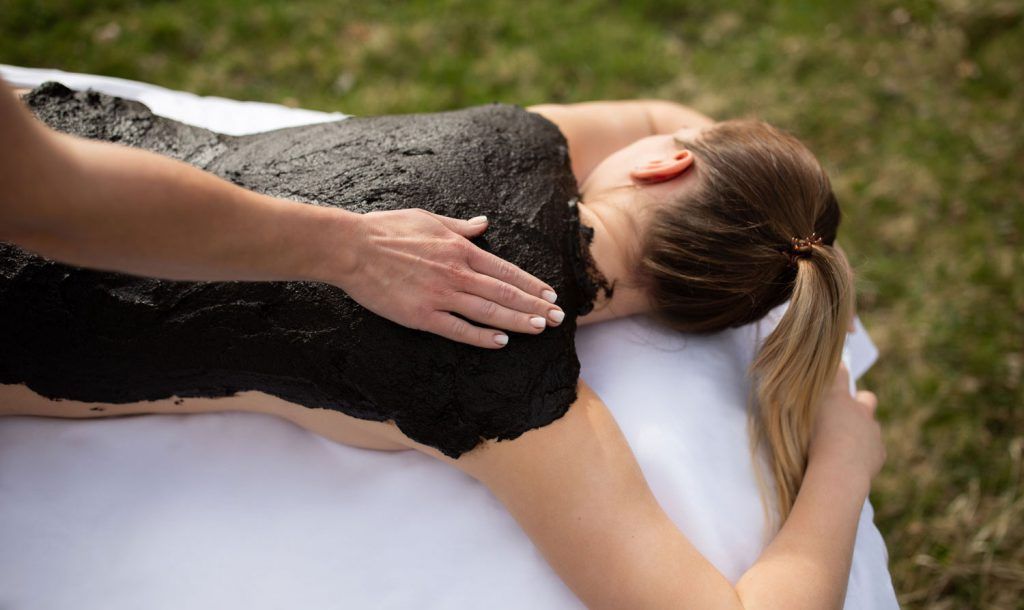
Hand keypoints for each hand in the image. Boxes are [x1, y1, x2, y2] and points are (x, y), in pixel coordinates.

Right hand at [333, 208, 563, 347]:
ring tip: (541, 328)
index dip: (531, 284)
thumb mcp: (429, 219)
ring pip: (489, 312)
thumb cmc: (387, 229)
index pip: (506, 270)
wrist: (351, 247)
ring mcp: (440, 295)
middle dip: (535, 306)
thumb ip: (459, 226)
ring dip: (518, 321)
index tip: (550, 294)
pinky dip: (482, 336)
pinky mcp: (422, 315)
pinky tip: (501, 341)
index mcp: (459, 249)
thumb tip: (483, 224)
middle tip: (558, 318)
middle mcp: (456, 272)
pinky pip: (459, 329)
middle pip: (505, 293)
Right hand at [808, 364, 885, 481]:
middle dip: (860, 403)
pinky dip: (864, 453)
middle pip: (867, 398)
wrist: (838, 473)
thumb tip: (793, 395)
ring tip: (841, 448)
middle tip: (845, 415)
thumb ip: (800, 406)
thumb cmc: (811, 445)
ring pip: (870, 426)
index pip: (840, 374)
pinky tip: (849, 464)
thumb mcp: (799, 419)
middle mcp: (860, 411)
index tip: (839, 367)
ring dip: (860, 432)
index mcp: (838, 399)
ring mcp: (873, 431)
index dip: (839, 370)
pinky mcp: (879, 452)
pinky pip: (873, 449)